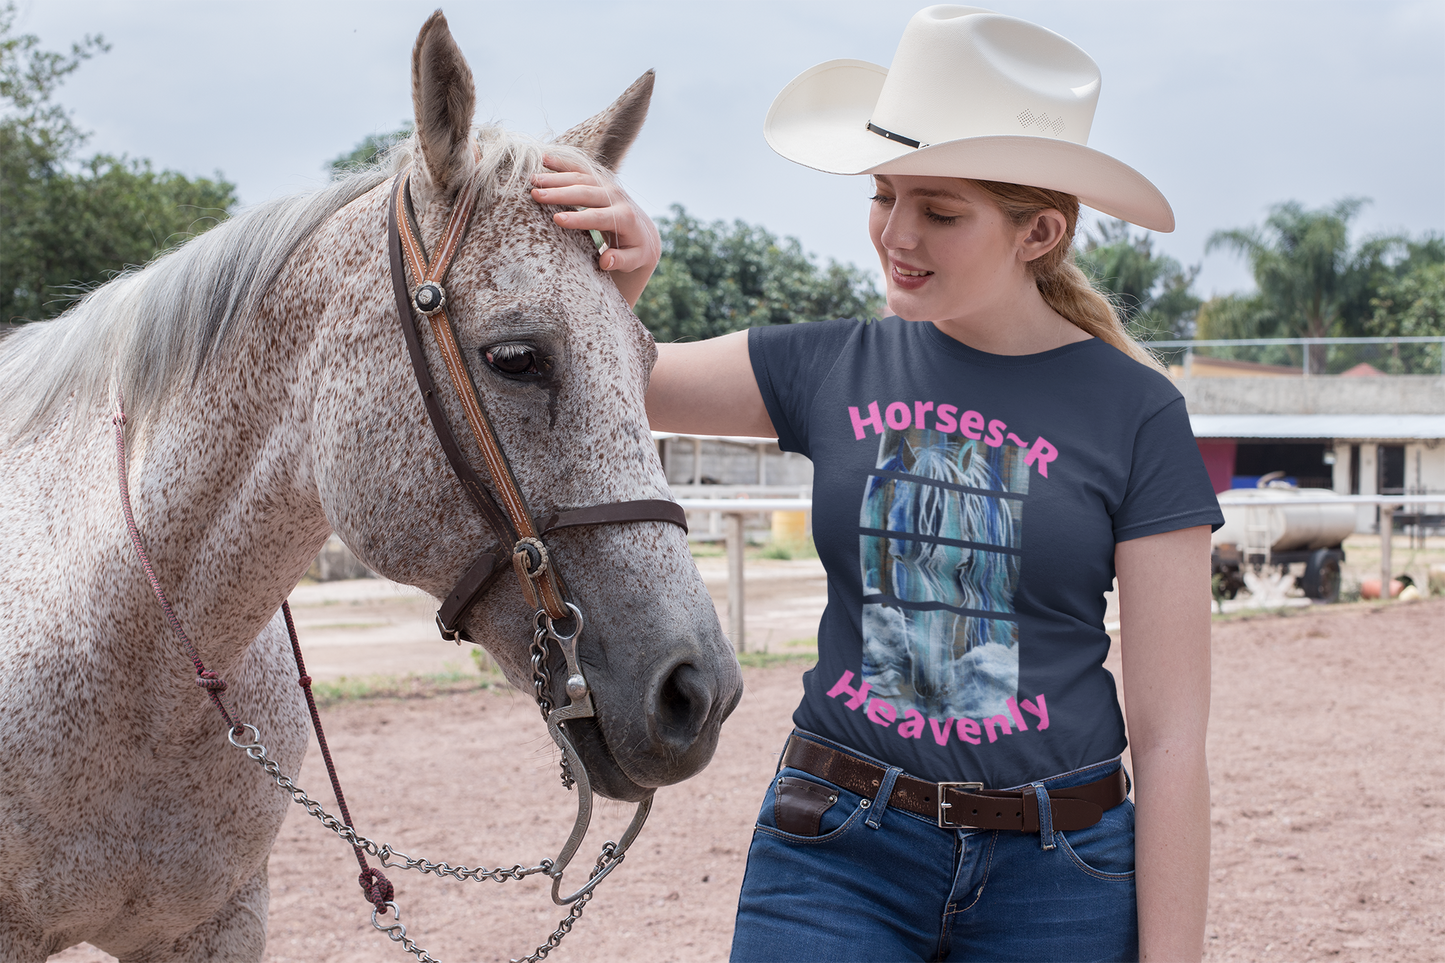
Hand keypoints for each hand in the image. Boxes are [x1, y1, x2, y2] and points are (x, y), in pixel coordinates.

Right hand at [530, 155, 660, 307]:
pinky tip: (543, 159)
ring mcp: (607, 185)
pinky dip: (562, 163)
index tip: (556, 219)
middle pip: (586, 193)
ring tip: (532, 180)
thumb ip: (622, 261)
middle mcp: (617, 197)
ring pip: (580, 177)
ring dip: (556, 177)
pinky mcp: (600, 179)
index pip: (599, 217)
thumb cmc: (634, 250)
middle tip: (536, 195)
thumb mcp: (634, 260)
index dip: (578, 218)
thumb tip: (606, 261)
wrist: (643, 231)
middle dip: (560, 193)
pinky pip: (580, 168)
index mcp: (625, 218)